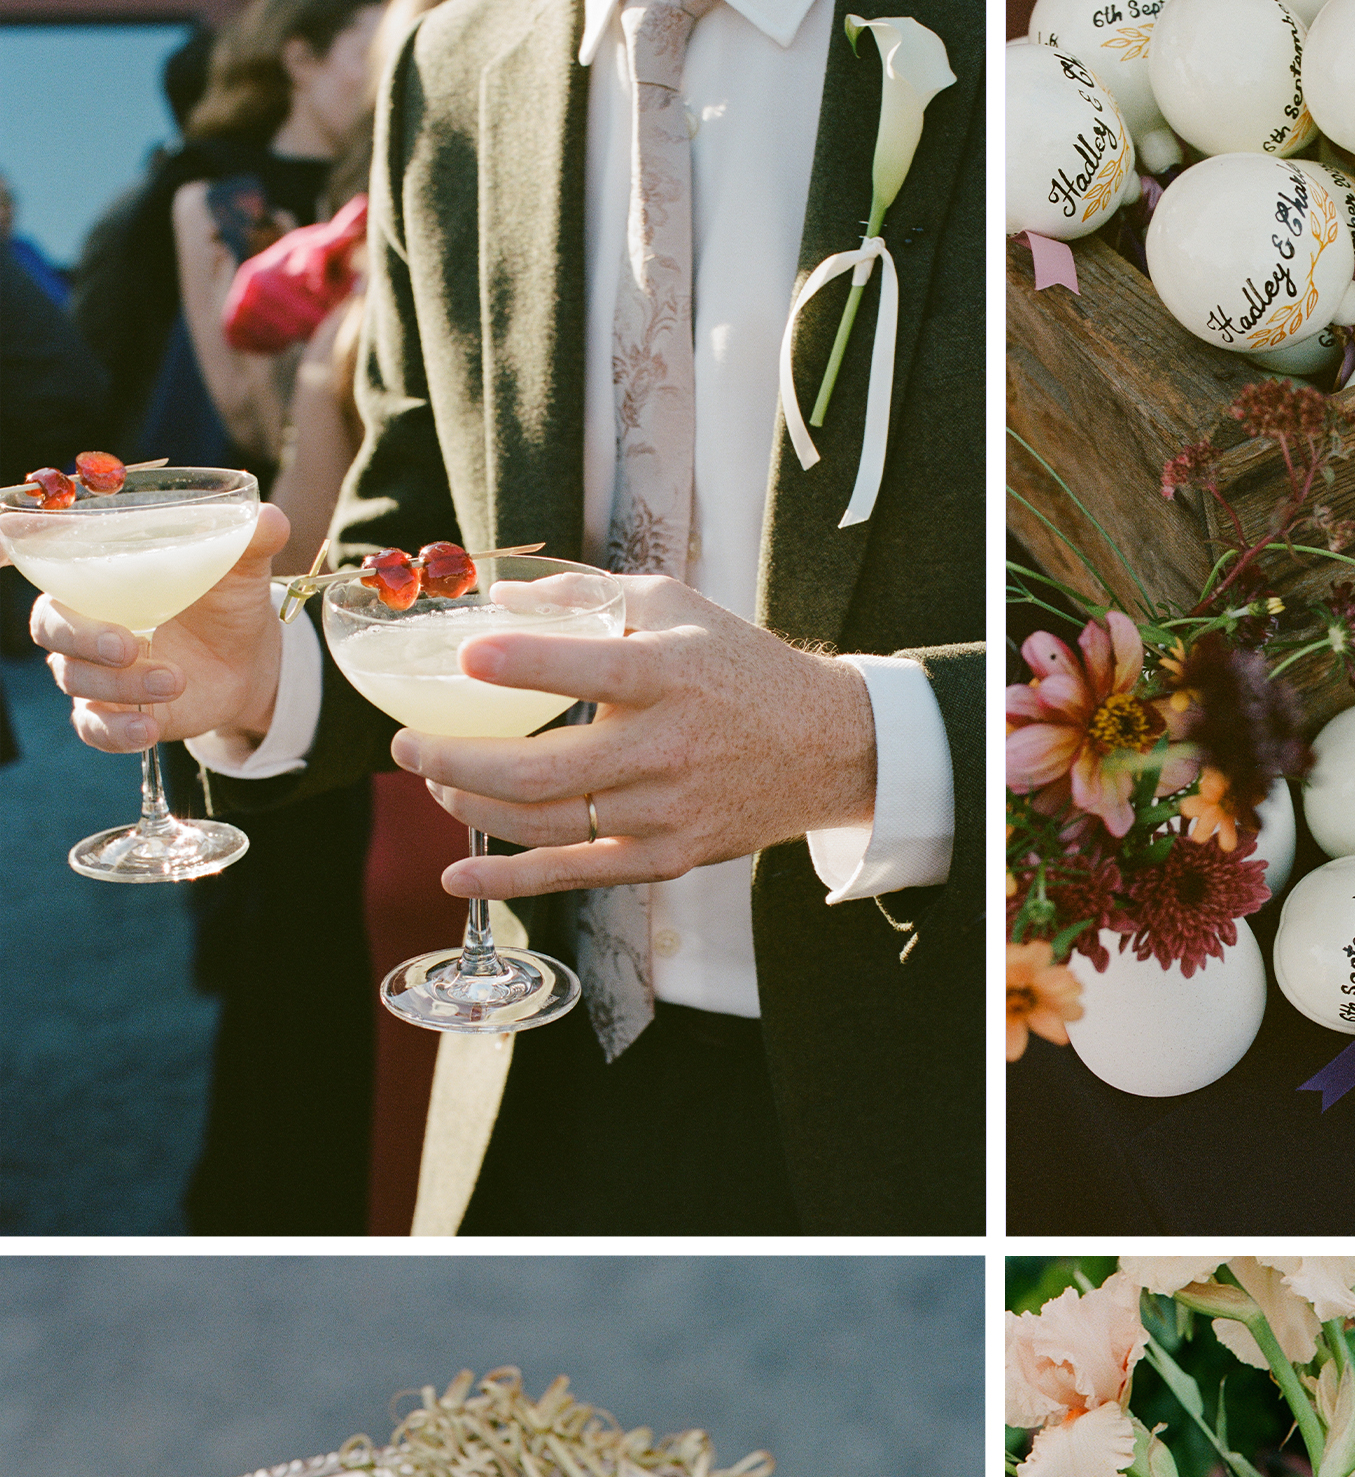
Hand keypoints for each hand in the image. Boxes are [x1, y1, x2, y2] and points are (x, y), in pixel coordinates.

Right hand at [21, 501, 290, 754]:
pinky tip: (147, 729)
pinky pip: (94, 728)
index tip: (68, 581)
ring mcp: (95, 671)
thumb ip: (248, 540)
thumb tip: (270, 518)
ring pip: (76, 680)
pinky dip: (116, 732)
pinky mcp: (114, 713)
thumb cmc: (225, 599)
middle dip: (84, 639)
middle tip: (128, 645)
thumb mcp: (239, 568)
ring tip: (176, 681)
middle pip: (51, 629)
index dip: (43, 573)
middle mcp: (84, 622)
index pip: (49, 570)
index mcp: (99, 575)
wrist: (248, 658)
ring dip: (121, 686)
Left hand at [386, 576, 877, 898]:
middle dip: (457, 758)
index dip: (520, 666)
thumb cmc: (738, 667)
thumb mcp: (675, 605)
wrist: (824, 746)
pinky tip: (458, 875)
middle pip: (543, 770)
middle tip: (408, 741)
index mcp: (669, 674)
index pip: (587, 671)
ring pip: (547, 823)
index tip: (462, 658)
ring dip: (472, 805)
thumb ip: (585, 597)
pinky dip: (511, 879)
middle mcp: (667, 748)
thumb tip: (495, 598)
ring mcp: (666, 811)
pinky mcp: (667, 856)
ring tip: (433, 780)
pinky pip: (576, 874)